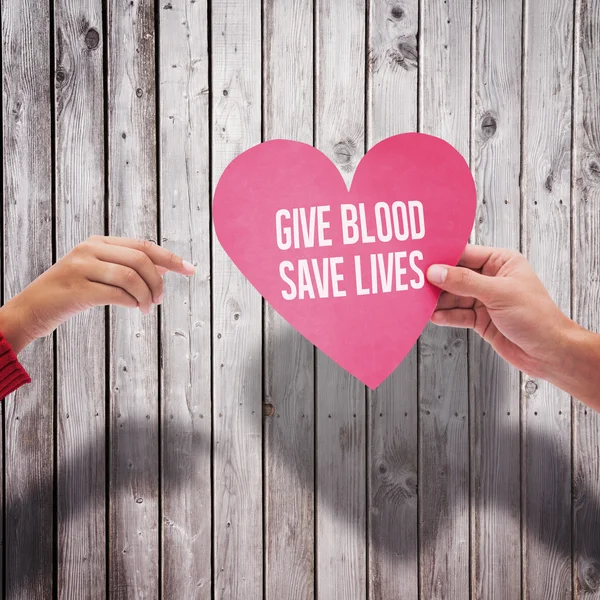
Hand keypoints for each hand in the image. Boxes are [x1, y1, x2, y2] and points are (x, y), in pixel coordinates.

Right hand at [0, 236, 194, 353]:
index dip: (171, 258)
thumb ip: (129, 267)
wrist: (31, 310)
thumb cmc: (71, 293)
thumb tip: (167, 266)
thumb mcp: (100, 273)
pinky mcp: (77, 289)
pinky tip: (135, 309)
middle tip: (161, 300)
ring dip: (147, 295)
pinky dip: (133, 302)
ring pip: (131, 276)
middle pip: (140, 259)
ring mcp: (81, 268)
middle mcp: (90, 250)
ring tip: (148, 308)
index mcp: (98, 242)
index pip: (143, 246)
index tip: (191, 270)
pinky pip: (117, 294)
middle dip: (159, 281)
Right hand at [426, 244, 573, 379]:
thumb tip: (436, 272)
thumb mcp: (498, 294)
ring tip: (421, 303)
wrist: (549, 353)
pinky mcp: (481, 319)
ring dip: (439, 301)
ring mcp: (485, 299)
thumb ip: (465, 282)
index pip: (465, 255)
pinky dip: (446, 316)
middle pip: (456, 276)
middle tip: (415, 284)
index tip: (421, 262)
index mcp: (501, 262)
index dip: (443, 258)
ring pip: (454, 296)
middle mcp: (492, 278)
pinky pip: (458, 314)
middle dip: (437, 282)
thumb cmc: (536, 317)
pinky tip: (434, 317)